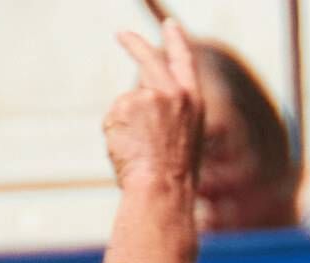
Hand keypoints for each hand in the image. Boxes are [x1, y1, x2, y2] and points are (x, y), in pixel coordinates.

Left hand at [105, 18, 203, 189]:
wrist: (163, 189)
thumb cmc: (173, 174)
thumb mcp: (181, 137)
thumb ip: (163, 110)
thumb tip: (136, 100)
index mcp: (194, 102)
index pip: (184, 62)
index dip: (177, 42)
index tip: (171, 26)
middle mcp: (173, 93)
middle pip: (149, 59)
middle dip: (135, 43)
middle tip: (122, 34)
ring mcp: (148, 96)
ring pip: (127, 103)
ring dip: (127, 126)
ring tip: (139, 150)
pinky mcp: (125, 105)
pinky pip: (114, 117)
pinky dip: (116, 134)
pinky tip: (128, 148)